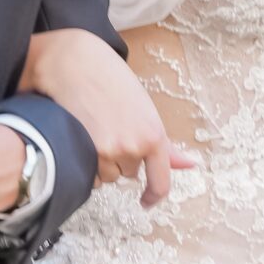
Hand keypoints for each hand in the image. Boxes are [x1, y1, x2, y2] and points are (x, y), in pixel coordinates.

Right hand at [20, 26, 193, 207]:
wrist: (73, 62)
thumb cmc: (109, 80)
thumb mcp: (145, 109)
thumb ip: (165, 145)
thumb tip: (190, 165)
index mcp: (154, 135)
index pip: (160, 182)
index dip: (153, 196)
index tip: (147, 201)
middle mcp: (133, 147)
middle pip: (129, 174)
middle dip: (121, 158)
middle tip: (109, 127)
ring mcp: (106, 151)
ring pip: (105, 176)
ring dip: (100, 161)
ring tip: (93, 129)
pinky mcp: (81, 152)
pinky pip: (86, 174)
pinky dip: (82, 161)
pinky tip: (80, 136)